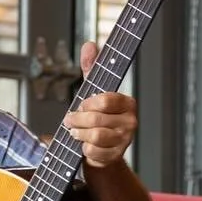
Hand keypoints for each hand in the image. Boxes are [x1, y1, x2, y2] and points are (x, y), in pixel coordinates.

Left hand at [64, 41, 137, 168]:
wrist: (102, 149)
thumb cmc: (97, 117)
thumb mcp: (94, 92)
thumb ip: (92, 69)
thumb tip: (89, 44)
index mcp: (127, 102)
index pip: (105, 100)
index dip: (87, 104)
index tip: (80, 105)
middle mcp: (131, 121)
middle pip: (96, 119)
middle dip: (77, 120)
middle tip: (70, 120)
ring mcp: (125, 139)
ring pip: (95, 136)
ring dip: (79, 134)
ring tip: (75, 132)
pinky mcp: (116, 156)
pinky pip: (94, 151)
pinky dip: (84, 149)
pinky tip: (84, 145)